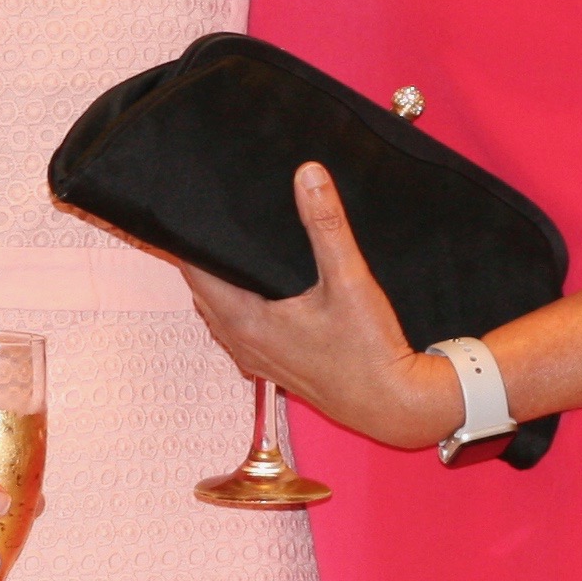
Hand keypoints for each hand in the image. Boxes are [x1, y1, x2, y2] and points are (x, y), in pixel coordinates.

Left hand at [179, 163, 460, 450]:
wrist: (392, 405)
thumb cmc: (369, 351)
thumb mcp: (350, 280)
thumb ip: (327, 226)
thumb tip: (308, 175)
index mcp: (244, 321)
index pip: (194, 270)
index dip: (189, 239)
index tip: (189, 208)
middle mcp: (239, 342)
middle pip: (201, 287)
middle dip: (202, 254)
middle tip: (209, 216)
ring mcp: (252, 358)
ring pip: (217, 309)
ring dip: (218, 280)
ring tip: (228, 243)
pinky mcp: (270, 365)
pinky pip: (235, 326)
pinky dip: (235, 302)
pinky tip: (256, 285)